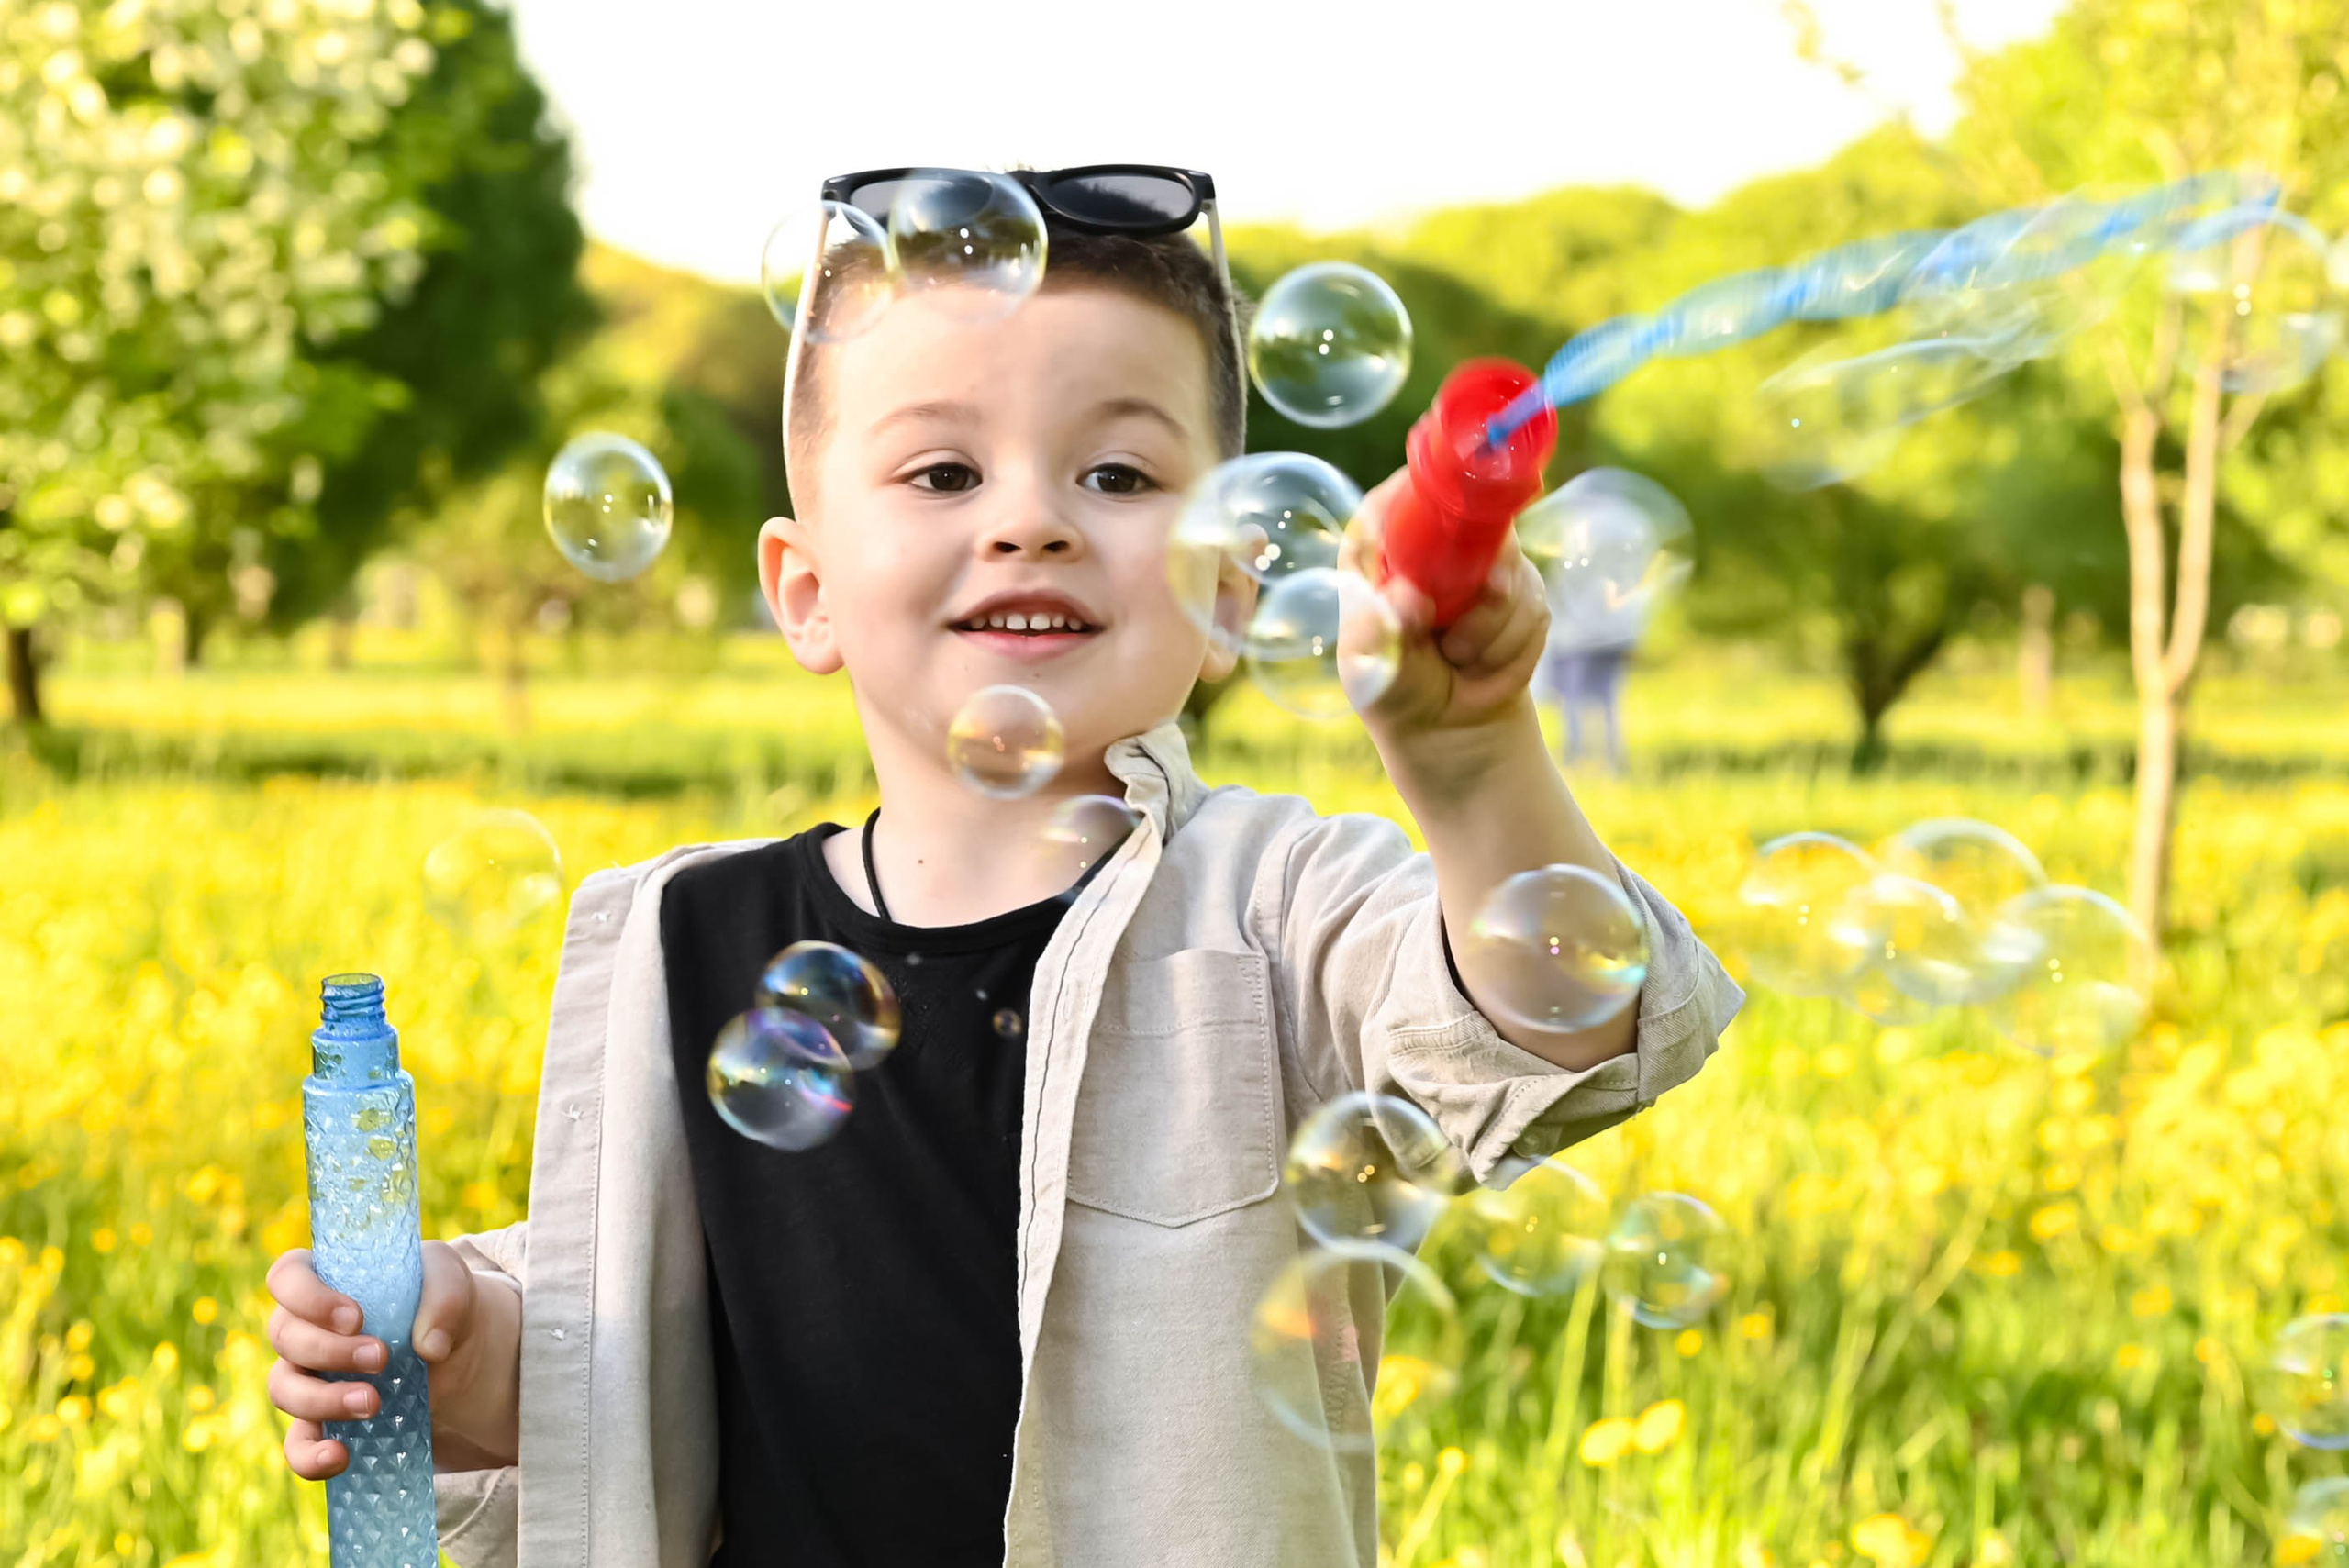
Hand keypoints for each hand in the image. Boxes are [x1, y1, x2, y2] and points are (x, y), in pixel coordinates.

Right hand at [266, 1242, 495, 1478]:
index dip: (308, 1297)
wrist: (456, 1349)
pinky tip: (341, 1458)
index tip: (355, 1317)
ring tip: (373, 1403)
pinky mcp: (322, 1420)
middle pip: (285, 1336)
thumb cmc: (437, 1301)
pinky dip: (311, 1456)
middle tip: (381, 1357)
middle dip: (330, 1351)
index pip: (286, 1277)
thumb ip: (444, 1296)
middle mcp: (304, 1327)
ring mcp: (306, 1376)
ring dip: (323, 1400)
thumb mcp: (451, 1281)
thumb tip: (429, 1346)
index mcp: (324, 1279)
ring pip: (285, 1389)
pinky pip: (298, 1444)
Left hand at [1339, 469, 1550, 743]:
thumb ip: (1380, 629)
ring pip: (1510, 569)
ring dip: (1491, 627)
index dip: (1416, 501)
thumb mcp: (1371, 667)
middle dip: (1480, 575)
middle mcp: (1431, 551)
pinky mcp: (1520, 591)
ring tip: (1459, 658)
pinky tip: (1486, 664)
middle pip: (1469, 522)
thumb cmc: (1395, 691)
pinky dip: (1513, 643)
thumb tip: (1410, 595)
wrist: (1447, 730)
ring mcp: (1480, 567)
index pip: (1390, 503)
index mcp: (1378, 556)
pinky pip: (1533, 603)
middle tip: (1472, 614)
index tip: (1441, 528)